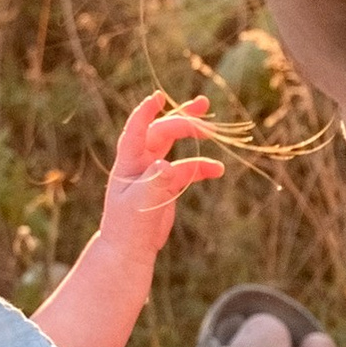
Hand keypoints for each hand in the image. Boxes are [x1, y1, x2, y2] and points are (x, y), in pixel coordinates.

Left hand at [93, 95, 224, 262]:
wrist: (129, 250)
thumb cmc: (128, 226)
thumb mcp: (140, 204)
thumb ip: (154, 183)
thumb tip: (167, 165)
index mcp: (128, 162)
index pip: (136, 130)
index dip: (146, 112)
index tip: (159, 96)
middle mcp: (140, 162)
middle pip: (161, 131)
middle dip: (182, 118)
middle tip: (203, 105)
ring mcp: (154, 171)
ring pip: (175, 145)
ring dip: (194, 136)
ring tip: (214, 131)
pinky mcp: (167, 184)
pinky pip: (187, 169)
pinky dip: (201, 167)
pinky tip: (217, 170)